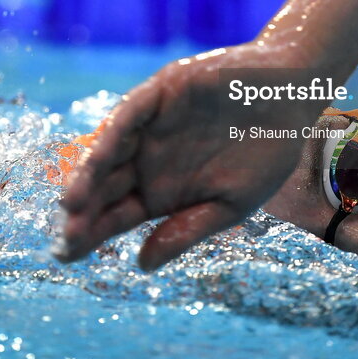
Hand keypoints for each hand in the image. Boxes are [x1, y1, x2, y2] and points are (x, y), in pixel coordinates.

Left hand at [55, 42, 326, 269]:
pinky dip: (113, 134)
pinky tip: (98, 157)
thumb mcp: (232, 204)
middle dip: (84, 212)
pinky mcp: (160, 94)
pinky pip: (130, 114)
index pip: (115, 216)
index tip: (67, 255)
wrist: (292, 98)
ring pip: (110, 152)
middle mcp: (148, 159)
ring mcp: (151, 126)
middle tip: (65, 239)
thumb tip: (143, 264)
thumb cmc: (267, 152)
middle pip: (104, 188)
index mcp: (161, 191)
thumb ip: (188, 230)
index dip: (91, 233)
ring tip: (72, 204)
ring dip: (89, 176)